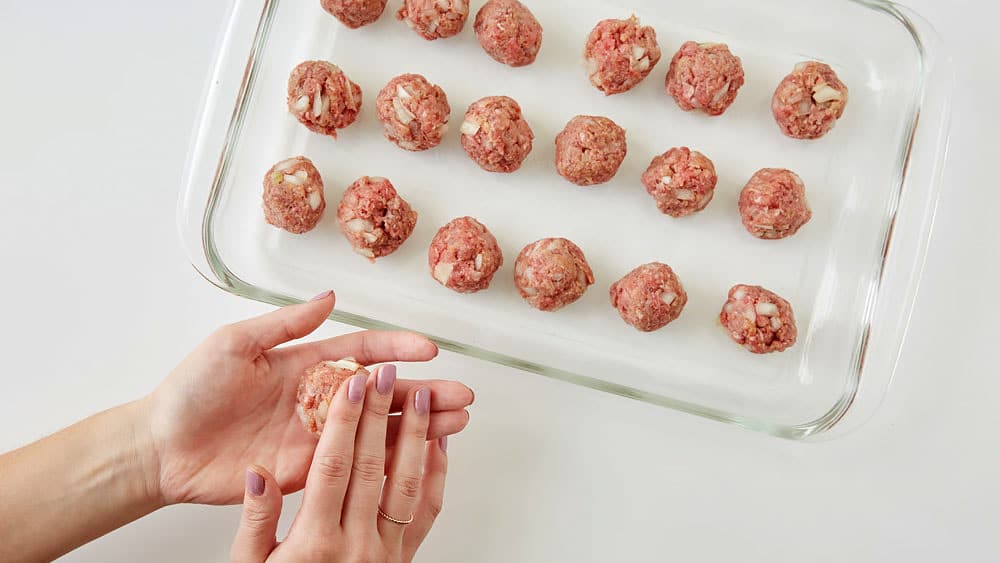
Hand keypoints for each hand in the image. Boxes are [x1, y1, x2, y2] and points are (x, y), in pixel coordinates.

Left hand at [146, 291, 472, 504]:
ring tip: (456, 422)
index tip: (429, 348)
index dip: (397, 347)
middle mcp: (318, 400)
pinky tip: (419, 455)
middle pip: (383, 394)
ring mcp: (317, 436)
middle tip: (461, 393)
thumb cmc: (189, 392)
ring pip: (379, 430)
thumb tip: (328, 297)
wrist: (161, 448)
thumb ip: (285, 323)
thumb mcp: (235, 343)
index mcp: (304, 365)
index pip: (362, 351)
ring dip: (419, 426)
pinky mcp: (309, 471)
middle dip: (424, 392)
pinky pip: (356, 464)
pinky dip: (390, 459)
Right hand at [231, 365, 446, 561]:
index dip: (344, 421)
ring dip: (418, 435)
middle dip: (381, 413)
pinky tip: (439, 442)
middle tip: (387, 373)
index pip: (333, 468)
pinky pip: (428, 510)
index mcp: (314, 545)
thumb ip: (256, 522)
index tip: (352, 384)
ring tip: (423, 396)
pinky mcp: (405, 558)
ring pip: (409, 483)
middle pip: (373, 466)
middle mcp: (356, 546)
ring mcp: (387, 553)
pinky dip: (437, 472)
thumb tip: (258, 475)